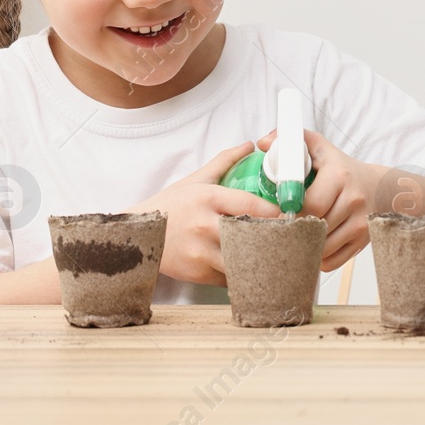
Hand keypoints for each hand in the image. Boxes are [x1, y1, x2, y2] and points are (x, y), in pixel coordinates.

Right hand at [131, 141, 279, 285]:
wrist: (132, 235)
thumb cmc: (168, 206)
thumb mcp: (195, 180)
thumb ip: (224, 162)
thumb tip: (249, 145)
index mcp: (208, 198)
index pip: (252, 206)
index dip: (276, 213)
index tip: (291, 216)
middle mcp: (204, 225)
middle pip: (251, 235)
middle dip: (273, 239)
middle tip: (289, 240)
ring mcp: (200, 252)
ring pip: (243, 261)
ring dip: (259, 261)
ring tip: (273, 258)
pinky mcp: (196, 274)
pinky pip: (229, 278)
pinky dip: (241, 275)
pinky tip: (249, 269)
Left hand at [256, 127, 382, 271]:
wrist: (379, 187)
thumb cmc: (343, 169)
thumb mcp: (321, 149)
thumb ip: (294, 141)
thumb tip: (264, 143)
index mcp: (339, 177)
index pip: (310, 204)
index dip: (290, 213)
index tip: (278, 215)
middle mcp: (353, 201)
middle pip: (314, 228)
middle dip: (294, 231)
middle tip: (280, 229)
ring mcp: (360, 224)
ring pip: (321, 248)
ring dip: (304, 246)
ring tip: (295, 237)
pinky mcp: (362, 243)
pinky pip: (331, 261)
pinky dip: (317, 258)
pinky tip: (312, 245)